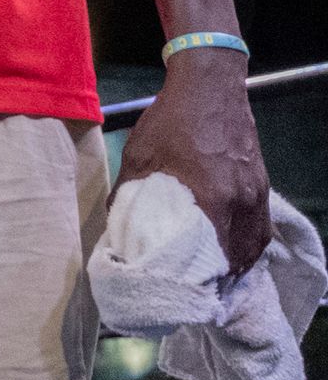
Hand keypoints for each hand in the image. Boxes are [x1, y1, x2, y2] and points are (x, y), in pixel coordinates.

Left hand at [127, 46, 272, 271]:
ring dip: (236, 264)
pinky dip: (247, 244)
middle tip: (196, 290)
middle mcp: (241, 202)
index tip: (184, 293)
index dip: (201, 280)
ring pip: (252, 245)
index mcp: (212, 200)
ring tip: (214, 278)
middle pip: (236, 257)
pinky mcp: (261, 185)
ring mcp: (256, 194)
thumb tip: (117, 229)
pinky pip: (259, 227)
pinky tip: (232, 250)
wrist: (210, 86)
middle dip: (218, 278)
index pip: (213, 257)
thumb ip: (130, 196)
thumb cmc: (170, 121)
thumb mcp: (139, 158)